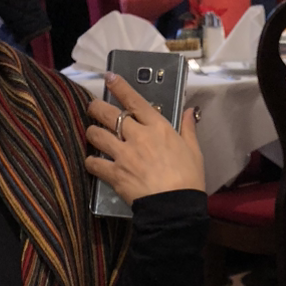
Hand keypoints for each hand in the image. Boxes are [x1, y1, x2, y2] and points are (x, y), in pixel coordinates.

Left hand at [86, 76, 205, 205]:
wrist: (175, 208)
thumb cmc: (189, 180)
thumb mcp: (194, 152)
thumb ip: (188, 130)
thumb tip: (190, 112)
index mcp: (158, 128)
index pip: (134, 101)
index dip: (119, 87)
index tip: (109, 77)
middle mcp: (137, 136)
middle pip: (109, 114)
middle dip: (96, 108)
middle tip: (93, 108)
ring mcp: (123, 155)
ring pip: (97, 134)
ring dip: (92, 132)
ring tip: (92, 134)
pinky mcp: (115, 174)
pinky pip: (94, 163)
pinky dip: (91, 162)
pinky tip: (92, 162)